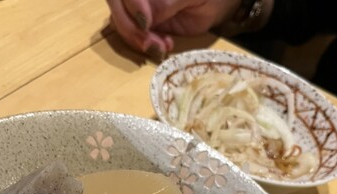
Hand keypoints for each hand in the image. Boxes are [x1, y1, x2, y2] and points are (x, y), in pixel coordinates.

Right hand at [106, 0, 240, 55]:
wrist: (219, 2)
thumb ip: (164, 3)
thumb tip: (143, 19)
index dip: (132, 7)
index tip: (146, 22)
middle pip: (116, 8)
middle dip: (131, 29)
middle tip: (150, 44)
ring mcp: (140, 8)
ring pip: (122, 24)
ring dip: (139, 40)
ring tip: (163, 46)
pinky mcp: (146, 26)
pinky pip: (136, 37)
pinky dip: (147, 46)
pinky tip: (165, 46)